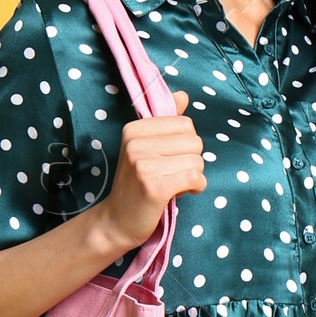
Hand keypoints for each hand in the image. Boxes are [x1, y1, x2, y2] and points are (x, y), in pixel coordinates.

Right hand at [98, 92, 205, 251]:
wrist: (117, 221)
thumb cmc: (138, 184)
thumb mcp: (147, 148)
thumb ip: (167, 122)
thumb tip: (183, 95)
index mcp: (134, 129)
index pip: (185, 124)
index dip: (185, 145)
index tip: (168, 160)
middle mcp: (136, 143)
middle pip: (195, 141)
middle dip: (191, 161)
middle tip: (171, 174)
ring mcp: (143, 165)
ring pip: (198, 161)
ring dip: (193, 177)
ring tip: (172, 184)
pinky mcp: (154, 187)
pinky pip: (196, 178)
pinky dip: (196, 188)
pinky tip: (181, 193)